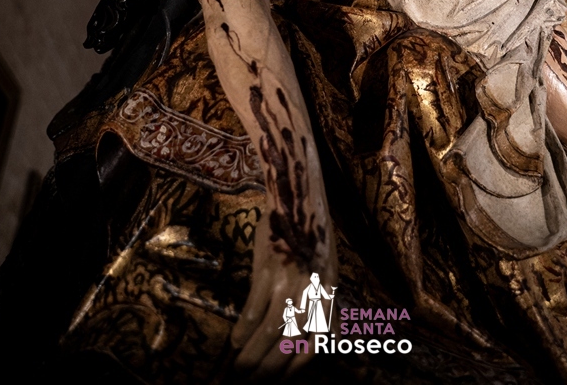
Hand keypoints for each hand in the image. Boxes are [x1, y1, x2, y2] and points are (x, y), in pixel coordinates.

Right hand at [231, 207, 336, 377]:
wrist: (299, 199)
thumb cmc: (313, 236)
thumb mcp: (330, 271)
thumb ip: (325, 305)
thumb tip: (326, 339)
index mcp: (328, 298)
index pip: (312, 348)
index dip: (292, 372)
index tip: (276, 383)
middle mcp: (311, 297)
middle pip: (287, 348)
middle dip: (267, 373)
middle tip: (249, 384)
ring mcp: (290, 284)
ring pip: (269, 334)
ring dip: (251, 358)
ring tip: (238, 371)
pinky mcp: (270, 271)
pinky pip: (254, 309)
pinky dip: (243, 330)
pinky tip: (235, 342)